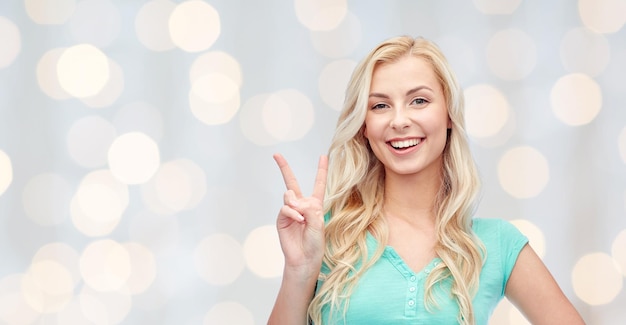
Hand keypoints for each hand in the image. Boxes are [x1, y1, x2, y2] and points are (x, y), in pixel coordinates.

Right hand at [273, 153, 327, 276]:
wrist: (304, 258)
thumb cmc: (315, 243)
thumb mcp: (319, 223)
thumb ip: (309, 209)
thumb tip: (293, 201)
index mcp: (315, 205)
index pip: (318, 184)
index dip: (321, 170)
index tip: (323, 156)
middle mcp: (301, 205)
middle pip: (292, 182)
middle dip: (284, 168)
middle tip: (276, 155)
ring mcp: (290, 211)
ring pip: (289, 196)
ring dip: (295, 204)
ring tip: (301, 218)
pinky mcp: (282, 218)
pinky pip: (285, 208)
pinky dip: (292, 213)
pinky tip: (298, 220)